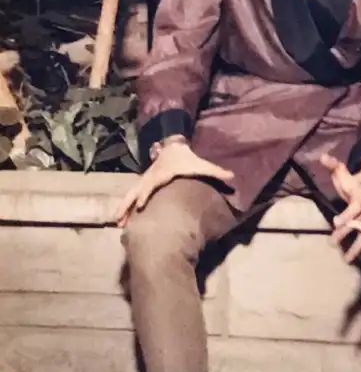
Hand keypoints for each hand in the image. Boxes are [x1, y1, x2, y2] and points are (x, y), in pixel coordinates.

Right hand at [114, 138, 233, 226]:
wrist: (174, 147)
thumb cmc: (187, 159)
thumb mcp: (202, 165)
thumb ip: (216, 171)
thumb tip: (233, 177)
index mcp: (162, 174)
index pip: (151, 184)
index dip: (145, 194)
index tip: (140, 206)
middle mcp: (150, 178)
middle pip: (135, 191)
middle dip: (127, 205)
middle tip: (120, 221)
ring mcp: (145, 181)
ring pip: (130, 194)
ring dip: (123, 208)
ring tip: (117, 223)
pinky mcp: (143, 184)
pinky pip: (132, 196)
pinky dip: (126, 206)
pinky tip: (122, 221)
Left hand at [320, 154, 360, 263]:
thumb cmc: (354, 180)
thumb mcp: (343, 171)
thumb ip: (333, 165)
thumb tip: (322, 156)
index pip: (356, 205)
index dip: (347, 214)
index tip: (336, 222)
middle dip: (348, 231)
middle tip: (333, 242)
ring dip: (358, 246)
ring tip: (347, 259)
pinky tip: (357, 259)